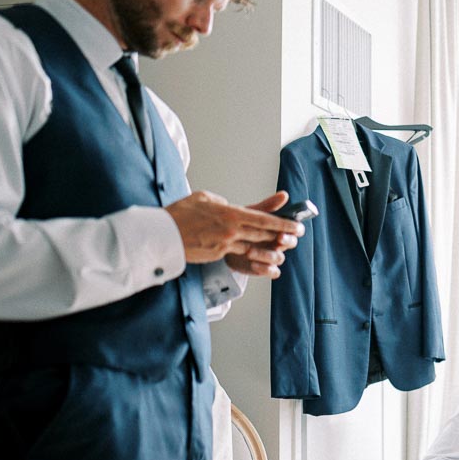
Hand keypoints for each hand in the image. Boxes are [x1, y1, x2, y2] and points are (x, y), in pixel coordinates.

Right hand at [166, 191, 303, 277]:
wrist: (162, 233)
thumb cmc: (180, 213)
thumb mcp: (204, 198)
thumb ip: (222, 203)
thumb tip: (229, 207)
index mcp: (230, 213)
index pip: (263, 218)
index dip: (282, 222)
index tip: (295, 224)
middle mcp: (232, 229)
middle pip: (263, 234)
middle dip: (282, 235)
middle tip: (296, 236)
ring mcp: (226, 244)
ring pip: (254, 248)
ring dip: (270, 252)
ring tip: (282, 254)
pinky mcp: (218, 254)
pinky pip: (239, 256)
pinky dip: (252, 259)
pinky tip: (261, 261)